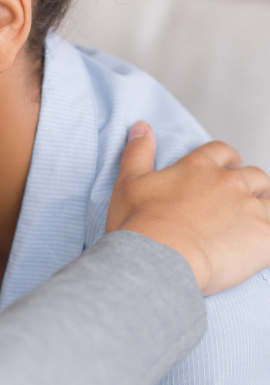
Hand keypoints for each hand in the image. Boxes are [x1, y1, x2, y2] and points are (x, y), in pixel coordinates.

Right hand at [107, 122, 269, 294]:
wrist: (158, 259)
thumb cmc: (140, 223)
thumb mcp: (129, 182)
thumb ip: (138, 152)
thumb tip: (142, 126)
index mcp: (198, 168)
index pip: (222, 152)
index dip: (228, 159)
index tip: (228, 167)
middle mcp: (228, 183)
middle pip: (254, 176)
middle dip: (251, 186)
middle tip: (240, 202)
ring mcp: (249, 209)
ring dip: (264, 210)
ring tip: (252, 225)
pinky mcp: (264, 237)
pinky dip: (268, 237)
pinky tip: (260, 245)